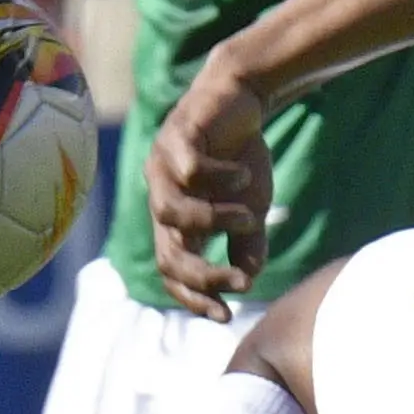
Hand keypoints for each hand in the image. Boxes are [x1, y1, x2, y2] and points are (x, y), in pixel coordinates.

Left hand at [146, 60, 273, 317]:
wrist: (241, 98)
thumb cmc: (240, 156)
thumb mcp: (251, 207)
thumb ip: (247, 244)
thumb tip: (249, 280)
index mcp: (176, 222)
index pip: (171, 271)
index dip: (193, 297)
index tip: (225, 315)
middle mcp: (162, 199)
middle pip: (166, 253)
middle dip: (203, 274)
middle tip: (241, 281)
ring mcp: (163, 168)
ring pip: (172, 212)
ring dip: (215, 222)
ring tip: (248, 216)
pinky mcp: (175, 137)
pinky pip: (191, 169)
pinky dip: (221, 178)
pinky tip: (243, 173)